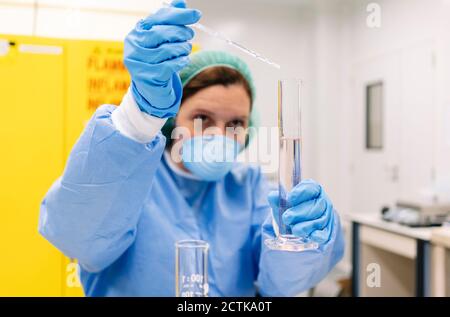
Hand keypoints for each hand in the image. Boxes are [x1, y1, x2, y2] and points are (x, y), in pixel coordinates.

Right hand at [123, 0, 201, 117]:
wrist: (151, 88)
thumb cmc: (158, 59)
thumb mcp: (163, 40)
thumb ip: (170, 21)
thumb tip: (181, 3)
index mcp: (137, 31)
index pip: (158, 18)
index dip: (178, 15)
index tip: (196, 14)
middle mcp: (133, 45)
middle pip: (161, 33)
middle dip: (181, 33)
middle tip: (190, 35)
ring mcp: (137, 62)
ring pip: (166, 50)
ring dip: (182, 49)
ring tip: (186, 49)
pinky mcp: (146, 77)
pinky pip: (168, 66)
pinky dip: (180, 62)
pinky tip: (184, 60)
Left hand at [267, 179, 334, 243]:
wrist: (302, 225)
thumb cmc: (293, 210)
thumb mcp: (284, 204)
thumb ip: (278, 200)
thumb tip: (273, 196)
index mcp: (314, 190)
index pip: (311, 188)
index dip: (301, 192)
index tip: (289, 198)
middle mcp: (322, 202)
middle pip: (316, 205)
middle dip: (300, 212)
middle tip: (286, 218)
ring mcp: (326, 217)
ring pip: (320, 220)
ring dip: (307, 226)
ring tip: (295, 230)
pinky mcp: (327, 231)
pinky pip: (325, 233)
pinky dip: (319, 235)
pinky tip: (312, 236)